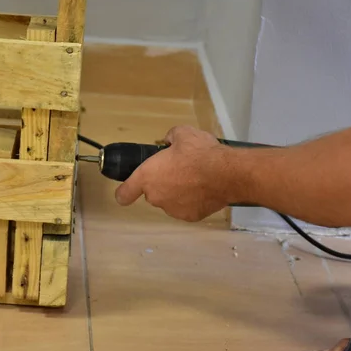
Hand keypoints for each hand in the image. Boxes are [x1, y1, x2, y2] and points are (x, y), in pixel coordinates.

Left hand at [114, 125, 232, 221]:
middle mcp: (156, 197)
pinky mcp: (190, 217)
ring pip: (170, 201)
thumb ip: (170, 137)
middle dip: (162, 183)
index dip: (124, 192)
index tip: (128, 190)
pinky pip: (187, 208)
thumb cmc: (199, 152)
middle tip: (179, 170)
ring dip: (177, 193)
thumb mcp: (182, 133)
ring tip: (195, 179)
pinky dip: (193, 201)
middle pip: (153, 193)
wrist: (226, 174)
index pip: (124, 194)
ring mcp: (172, 209)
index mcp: (147, 177)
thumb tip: (170, 142)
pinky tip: (204, 190)